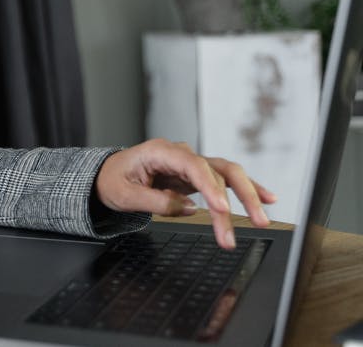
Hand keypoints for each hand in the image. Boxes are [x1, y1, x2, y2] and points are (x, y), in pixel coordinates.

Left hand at [94, 138, 277, 248]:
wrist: (107, 175)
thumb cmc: (112, 180)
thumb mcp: (124, 195)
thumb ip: (155, 201)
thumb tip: (188, 209)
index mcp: (160, 151)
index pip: (194, 166)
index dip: (211, 188)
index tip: (222, 210)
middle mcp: (180, 153)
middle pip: (218, 169)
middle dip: (240, 195)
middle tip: (255, 222)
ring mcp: (190, 164)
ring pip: (227, 175)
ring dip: (247, 197)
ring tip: (262, 219)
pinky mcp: (196, 176)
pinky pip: (224, 182)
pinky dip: (245, 190)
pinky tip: (266, 198)